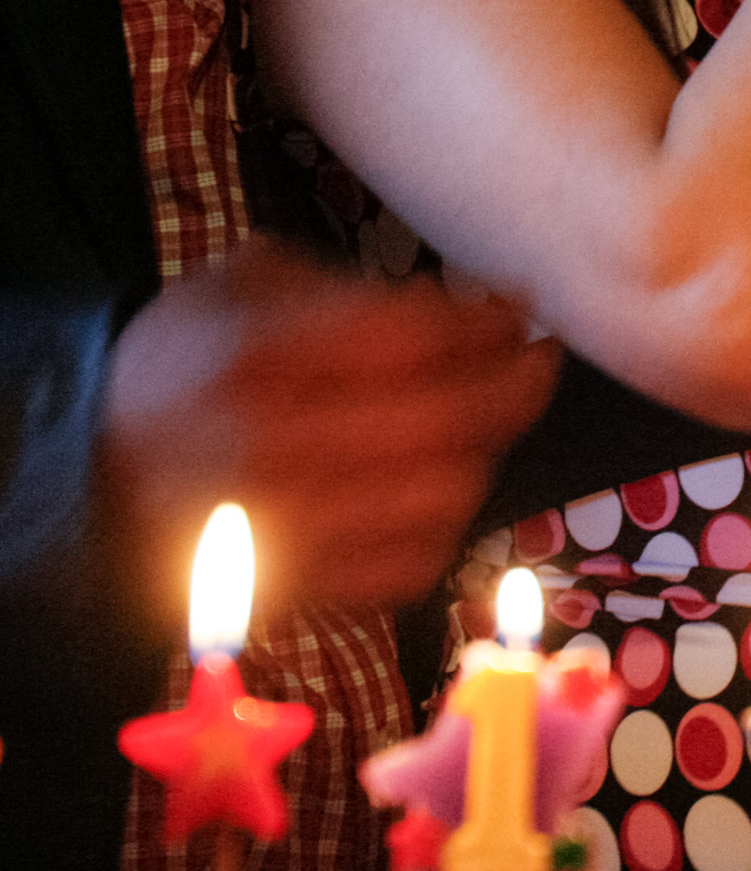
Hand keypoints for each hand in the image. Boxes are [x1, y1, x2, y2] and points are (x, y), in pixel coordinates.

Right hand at [98, 237, 557, 617]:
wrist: (94, 473)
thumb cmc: (186, 361)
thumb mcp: (239, 286)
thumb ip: (344, 287)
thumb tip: (458, 308)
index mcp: (252, 357)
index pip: (408, 339)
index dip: (483, 324)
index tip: (516, 310)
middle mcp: (269, 445)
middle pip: (443, 419)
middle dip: (513, 384)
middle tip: (535, 361)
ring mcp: (285, 527)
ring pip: (442, 493)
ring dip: (483, 451)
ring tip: (487, 419)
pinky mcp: (298, 586)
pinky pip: (413, 561)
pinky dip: (447, 520)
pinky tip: (444, 480)